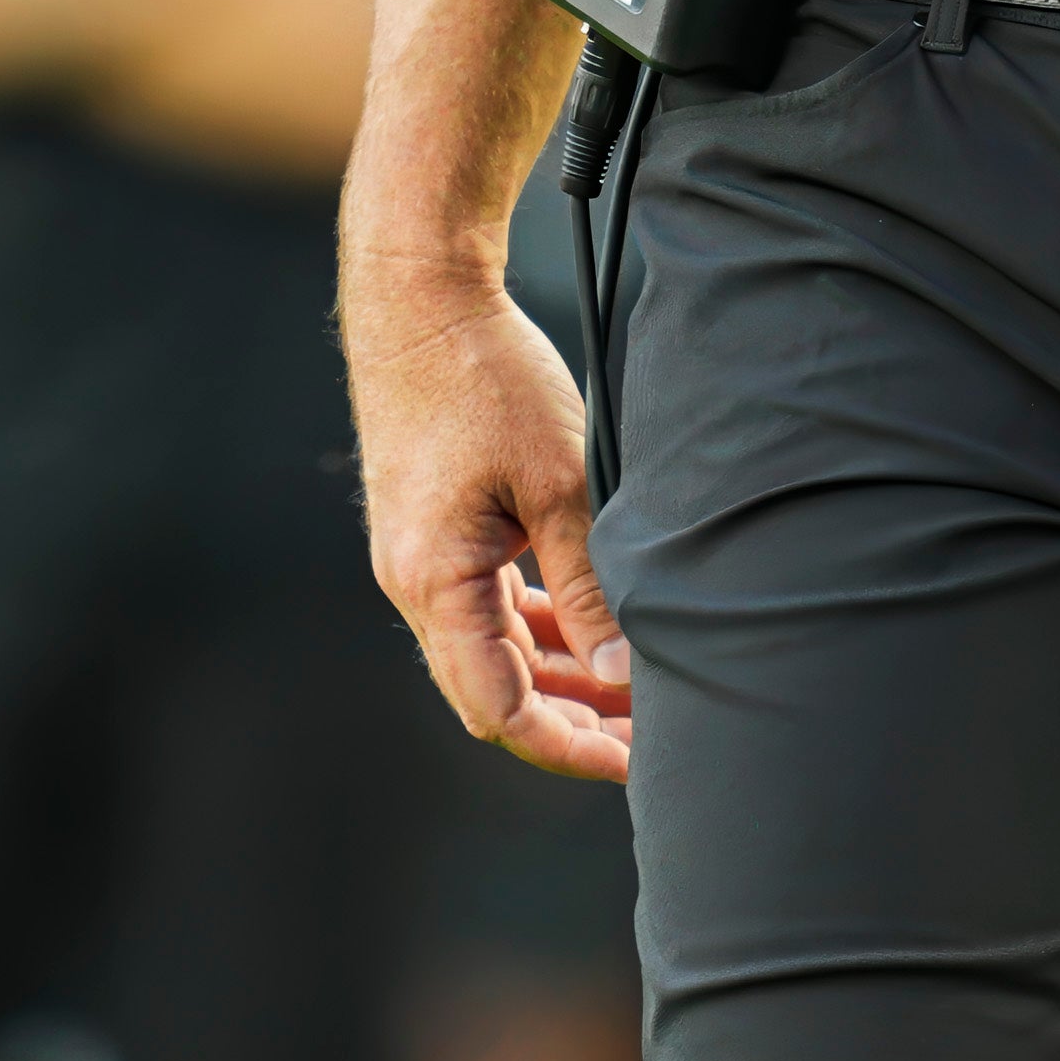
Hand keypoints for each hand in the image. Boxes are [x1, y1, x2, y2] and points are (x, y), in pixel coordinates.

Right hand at [349, 270, 630, 781]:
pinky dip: (533, 628)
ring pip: (490, 651)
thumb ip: (588, 583)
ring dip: (555, 676)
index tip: (632, 761)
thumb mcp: (558, 482)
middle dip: (569, 722)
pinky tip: (584, 628)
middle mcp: (414, 583)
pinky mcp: (432, 531)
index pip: (498, 709)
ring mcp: (419, 558)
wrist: (420, 299)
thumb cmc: (486, 377)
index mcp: (435, 581)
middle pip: (491, 692)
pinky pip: (484, 606)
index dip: (565, 748)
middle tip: (645, 738)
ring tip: (630, 689)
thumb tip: (623, 671)